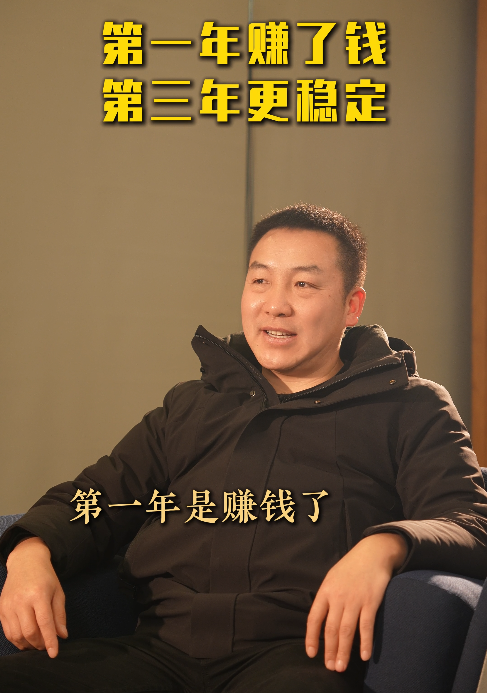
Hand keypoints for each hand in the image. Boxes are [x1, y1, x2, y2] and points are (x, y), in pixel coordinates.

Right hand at [0, 536, 67, 657]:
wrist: (25, 561)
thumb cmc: (45, 576)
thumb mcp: (58, 592)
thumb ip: (59, 614)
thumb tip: (62, 635)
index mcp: (38, 594)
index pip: (44, 623)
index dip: (49, 640)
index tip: (54, 653)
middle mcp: (21, 600)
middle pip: (29, 632)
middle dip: (39, 644)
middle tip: (45, 645)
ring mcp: (9, 605)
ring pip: (17, 635)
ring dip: (28, 644)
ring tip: (36, 643)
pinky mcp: (1, 609)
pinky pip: (8, 632)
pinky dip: (17, 640)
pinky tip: (25, 639)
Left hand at [305, 533, 406, 671]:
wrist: (373, 552)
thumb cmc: (351, 567)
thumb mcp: (333, 578)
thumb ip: (327, 597)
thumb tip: (322, 619)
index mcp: (325, 591)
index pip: (314, 618)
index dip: (311, 637)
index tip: (311, 653)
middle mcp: (338, 597)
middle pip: (330, 629)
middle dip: (330, 650)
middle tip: (330, 667)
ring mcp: (354, 599)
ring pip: (346, 630)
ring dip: (344, 651)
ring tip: (341, 667)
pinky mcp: (370, 601)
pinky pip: (366, 626)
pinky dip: (365, 642)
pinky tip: (364, 655)